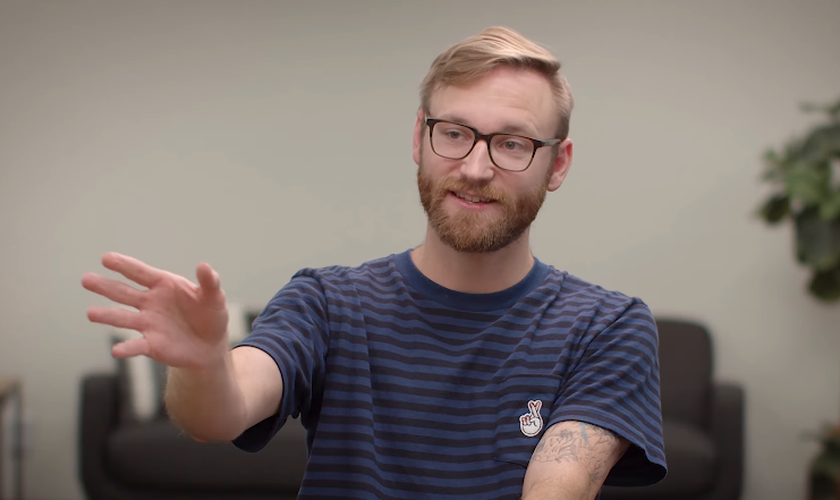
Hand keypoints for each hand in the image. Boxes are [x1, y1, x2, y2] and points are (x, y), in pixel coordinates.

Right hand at [82, 252, 229, 368]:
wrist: (209, 346)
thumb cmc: (210, 315)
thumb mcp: (215, 298)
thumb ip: (209, 282)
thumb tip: (204, 266)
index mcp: (164, 285)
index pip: (140, 273)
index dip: (124, 265)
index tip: (106, 258)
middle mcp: (150, 303)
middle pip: (123, 293)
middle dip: (105, 286)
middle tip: (85, 279)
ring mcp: (148, 323)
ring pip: (123, 318)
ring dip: (107, 316)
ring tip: (90, 313)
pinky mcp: (151, 344)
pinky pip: (136, 345)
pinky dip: (126, 348)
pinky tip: (116, 351)